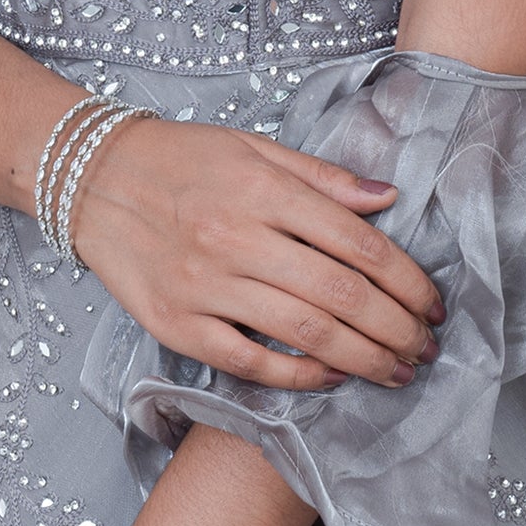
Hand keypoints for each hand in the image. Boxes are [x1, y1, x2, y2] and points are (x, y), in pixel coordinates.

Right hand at [70, 117, 443, 391]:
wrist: (92, 180)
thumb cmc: (181, 161)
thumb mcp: (253, 148)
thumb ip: (323, 177)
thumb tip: (389, 198)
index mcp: (263, 190)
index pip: (359, 243)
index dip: (407, 280)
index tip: (433, 304)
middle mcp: (236, 238)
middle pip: (341, 293)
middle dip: (396, 328)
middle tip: (426, 348)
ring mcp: (205, 286)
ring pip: (305, 331)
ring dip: (364, 358)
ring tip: (397, 371)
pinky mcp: (177, 325)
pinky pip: (250, 362)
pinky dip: (298, 375)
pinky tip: (332, 376)